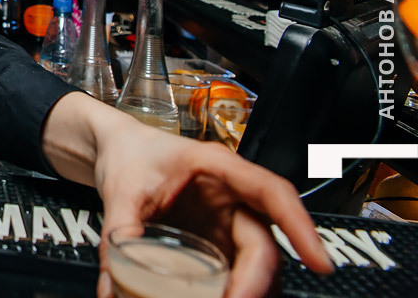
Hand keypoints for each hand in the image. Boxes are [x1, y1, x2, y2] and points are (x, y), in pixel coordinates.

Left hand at [92, 119, 332, 297]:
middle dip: (256, 283)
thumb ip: (119, 233)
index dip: (301, 228)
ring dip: (247, 292)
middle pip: (263, 245)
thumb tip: (113, 285)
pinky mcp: (215, 245)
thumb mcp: (120, 190)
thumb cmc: (128, 154)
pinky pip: (234, 274)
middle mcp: (232, 197)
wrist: (116, 150)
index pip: (272, 193)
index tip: (319, 263)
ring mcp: (226, 224)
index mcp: (218, 168)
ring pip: (254, 266)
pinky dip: (231, 293)